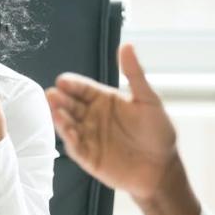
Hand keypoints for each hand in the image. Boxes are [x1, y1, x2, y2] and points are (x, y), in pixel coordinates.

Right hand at [47, 45, 201, 214]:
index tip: (63, 81)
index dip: (72, 84)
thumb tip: (127, 45)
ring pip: (68, 124)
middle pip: (70, 104)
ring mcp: (88, 136)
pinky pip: (74, 146)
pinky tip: (67, 131)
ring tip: (54, 110)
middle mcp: (92, 116)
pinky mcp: (87, 156)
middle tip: (52, 95)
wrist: (162, 168)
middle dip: (60, 99)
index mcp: (104, 99)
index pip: (82, 88)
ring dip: (60, 117)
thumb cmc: (158, 133)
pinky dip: (69, 139)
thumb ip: (134, 74)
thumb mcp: (148, 100)